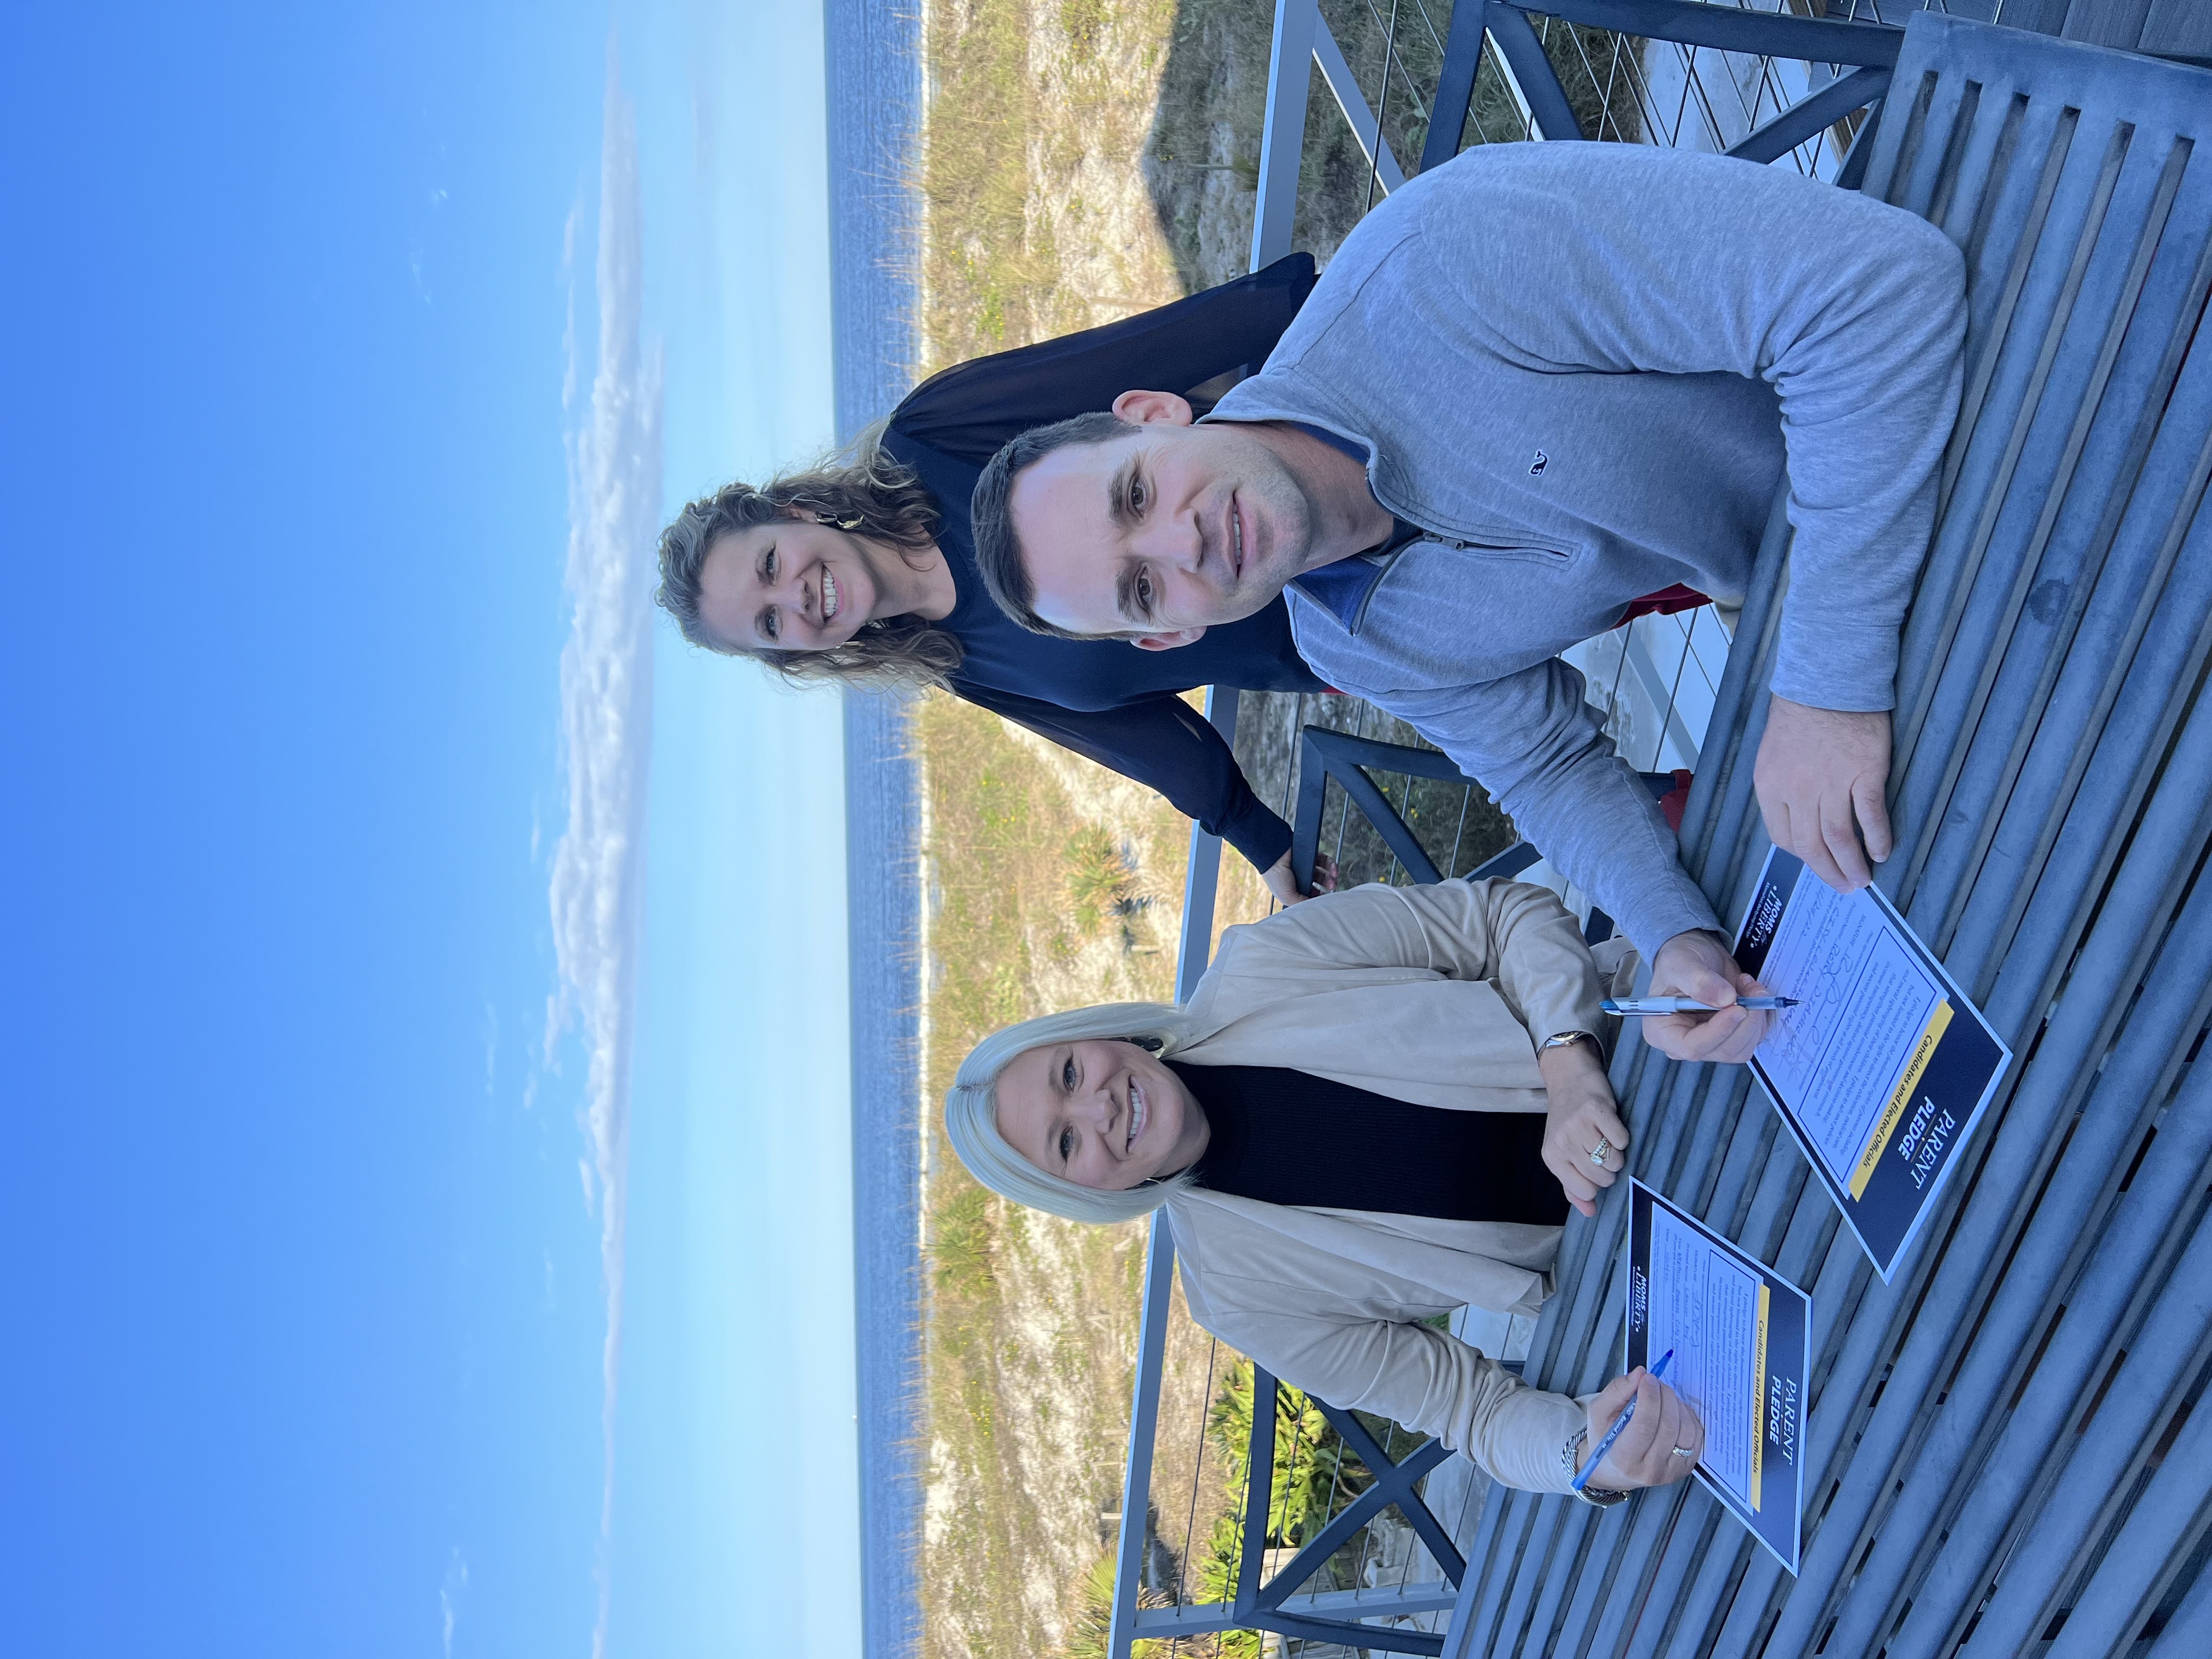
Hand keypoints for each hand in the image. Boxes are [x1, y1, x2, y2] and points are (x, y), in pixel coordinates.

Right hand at [1260, 850, 1338, 906]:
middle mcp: (1301, 879)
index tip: (1325, 898)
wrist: (1275, 855)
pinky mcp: (1310, 855)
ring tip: (1333, 878)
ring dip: (1331, 877)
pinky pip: (1325, 860)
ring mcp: (1306, 866)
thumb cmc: (1276, 877)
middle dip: (1327, 886)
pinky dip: (1331, 864)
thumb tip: (1315, 908)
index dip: (1319, 897)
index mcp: (1294, 890)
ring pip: (1324, 873)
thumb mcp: (1288, 897)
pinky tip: (1332, 869)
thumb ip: (1301, 904)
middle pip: (1319, 884)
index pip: (1311, 896)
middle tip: (1332, 886)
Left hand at [1538, 1040, 1628, 1217]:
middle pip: (1603, 1179)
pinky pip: (1622, 1140)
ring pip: (1614, 1161)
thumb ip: (1573, 1186)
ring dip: (1618, 1153)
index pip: (1585, 1191)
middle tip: (1602, 1150)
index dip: (1596, 1183)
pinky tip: (1612, 1126)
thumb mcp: (1564, 1154)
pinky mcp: (1597, 1109)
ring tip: (1607, 1138)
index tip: (1594, 1167)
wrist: (1569, 1079)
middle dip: (1609, 1170)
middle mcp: (1563, 1142)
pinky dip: (1623, 1137)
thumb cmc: (1569, 1121)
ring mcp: (1579, 1125)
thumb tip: (1590, 1212)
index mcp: (1553, 1158)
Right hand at [1587, 1367, 1704, 1490]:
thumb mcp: (1599, 1412)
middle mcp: (1651, 1470)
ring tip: (1663, 1396)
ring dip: (1677, 1405)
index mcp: (1624, 1459)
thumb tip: (1640, 1374)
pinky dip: (1687, 1416)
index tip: (1648, 1378)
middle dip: (1665, 1396)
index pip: (1644, 1426)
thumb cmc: (1605, 1439)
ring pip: (1686, 1430)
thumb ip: (1617, 1391)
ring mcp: (1672, 1471)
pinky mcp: (1686, 1468)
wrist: (1614, 1468)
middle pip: (1668, 1427)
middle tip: (1655, 1382)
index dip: (1650, 1398)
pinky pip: (1696, 1436)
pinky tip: (1673, 1410)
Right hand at [1644, 931, 1772, 1063]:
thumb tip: (1726, 999)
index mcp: (1663, 1031)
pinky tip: (1752, 994)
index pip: (1691, 1046)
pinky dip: (1760, 1017)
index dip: (1717, 1032)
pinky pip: (1754, 1037)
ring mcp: (1711, 1042)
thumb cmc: (1678, 960)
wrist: (1697, 955)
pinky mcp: (1732, 1036)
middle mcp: (1687, 1043)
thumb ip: (1698, 981)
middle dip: (1744, 1022)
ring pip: (1742, 1048)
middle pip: (1722, 1050)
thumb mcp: (1680, 964)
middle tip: (1752, 991)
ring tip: (1750, 987)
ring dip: (1755, 1019)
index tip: (1737, 1009)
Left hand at [1754, 696, 1892, 892]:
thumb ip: (1782, 789)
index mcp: (1771, 787)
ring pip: (1840, 838)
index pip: (1783, 837)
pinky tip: (1882, 852)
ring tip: (1862, 880)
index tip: (1816, 864)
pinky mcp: (1864, 774)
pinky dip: (1878, 839)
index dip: (1801, 856)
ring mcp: (1832, 784)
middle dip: (1827, 872)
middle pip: (1811, 845)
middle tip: (1844, 887)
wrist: (1827, 682)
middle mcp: (1798, 791)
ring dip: (1852, 864)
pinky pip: (1871, 816)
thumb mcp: (1773, 756)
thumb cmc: (1799, 716)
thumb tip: (1799, 821)